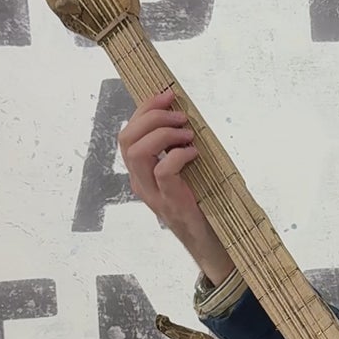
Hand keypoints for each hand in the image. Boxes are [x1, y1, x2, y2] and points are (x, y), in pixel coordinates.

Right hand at [118, 87, 231, 282]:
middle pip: (127, 138)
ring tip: (186, 134)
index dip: (144, 109)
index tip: (167, 95)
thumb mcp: (184, 171)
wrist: (211, 242)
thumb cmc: (200, 203)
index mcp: (140, 171)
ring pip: (138, 152)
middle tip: (179, 116)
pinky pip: (163, 170)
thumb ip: (176, 148)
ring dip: (163, 134)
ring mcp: (153, 194)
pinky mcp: (170, 201)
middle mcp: (140, 181)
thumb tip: (184, 115)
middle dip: (151, 117)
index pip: (128, 133)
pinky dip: (179, 154)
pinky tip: (194, 153)